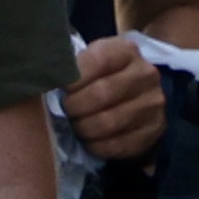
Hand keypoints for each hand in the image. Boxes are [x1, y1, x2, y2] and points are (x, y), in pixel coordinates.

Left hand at [60, 31, 167, 164]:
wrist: (138, 95)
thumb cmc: (104, 76)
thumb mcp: (92, 60)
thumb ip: (73, 66)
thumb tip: (45, 80)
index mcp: (127, 51)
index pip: (98, 60)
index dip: (74, 77)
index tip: (61, 88)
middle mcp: (145, 75)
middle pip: (103, 93)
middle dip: (75, 106)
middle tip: (65, 111)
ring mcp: (153, 104)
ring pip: (110, 122)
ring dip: (84, 128)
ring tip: (76, 126)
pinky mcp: (153, 131)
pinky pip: (119, 144)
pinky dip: (97, 146)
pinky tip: (90, 141)